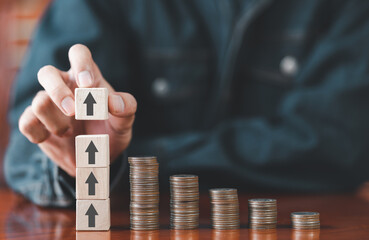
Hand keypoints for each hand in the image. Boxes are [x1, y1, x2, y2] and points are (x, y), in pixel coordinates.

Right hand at [19, 44, 136, 176]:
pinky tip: (55, 139)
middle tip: (74, 111)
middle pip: (47, 73)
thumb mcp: (124, 122)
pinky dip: (40, 134)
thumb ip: (126, 108)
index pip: (78, 54)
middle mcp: (64, 86)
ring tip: (70, 132)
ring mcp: (47, 104)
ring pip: (39, 101)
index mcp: (86, 78)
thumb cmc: (110, 132)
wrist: (97, 159)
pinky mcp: (35, 123)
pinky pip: (26, 122)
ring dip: (56, 122)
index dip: (81, 64)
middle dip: (58, 92)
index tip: (88, 84)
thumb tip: (114, 103)